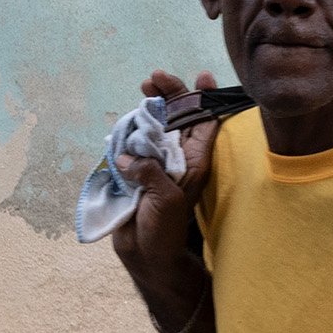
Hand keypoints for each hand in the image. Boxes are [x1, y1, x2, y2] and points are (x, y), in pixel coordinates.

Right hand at [110, 68, 217, 315]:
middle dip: (169, 94)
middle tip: (153, 81)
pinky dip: (129, 129)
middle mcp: (178, 157)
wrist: (145, 255)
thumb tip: (128, 157)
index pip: (206, 122)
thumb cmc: (165, 231)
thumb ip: (150, 172)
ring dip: (148, 108)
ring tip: (141, 92)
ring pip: (155, 125)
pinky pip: (134, 141)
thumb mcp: (166, 199)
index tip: (202, 77)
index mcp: (194, 162)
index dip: (206, 98)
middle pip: (178, 116)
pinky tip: (126, 122)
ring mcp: (157, 161)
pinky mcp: (136, 169)